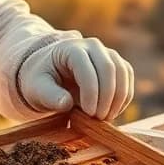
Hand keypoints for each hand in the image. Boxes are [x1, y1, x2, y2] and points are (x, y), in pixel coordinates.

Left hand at [18, 38, 134, 119]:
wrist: (48, 73)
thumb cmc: (39, 80)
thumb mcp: (36, 88)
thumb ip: (49, 96)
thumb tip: (66, 103)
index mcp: (70, 48)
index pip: (86, 68)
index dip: (91, 92)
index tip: (88, 114)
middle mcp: (92, 46)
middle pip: (109, 68)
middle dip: (107, 97)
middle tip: (98, 119)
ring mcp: (106, 53)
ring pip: (122, 72)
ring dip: (118, 98)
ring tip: (105, 118)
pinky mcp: (116, 64)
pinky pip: (127, 78)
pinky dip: (124, 97)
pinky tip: (112, 112)